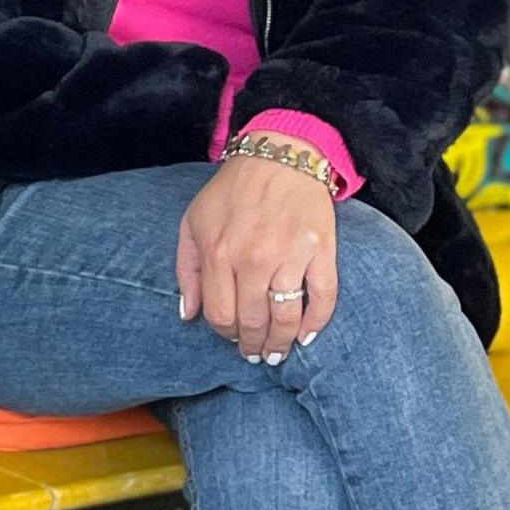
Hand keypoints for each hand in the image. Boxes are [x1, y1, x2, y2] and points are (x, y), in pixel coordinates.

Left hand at [178, 155, 341, 360]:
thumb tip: (188, 314)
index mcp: (219, 253)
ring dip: (281, 343)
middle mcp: (254, 259)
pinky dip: (316, 323)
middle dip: (253, 346)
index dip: (225, 334)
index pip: (220, 315)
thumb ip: (186, 269)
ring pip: (286, 317)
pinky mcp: (321, 251)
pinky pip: (323, 297)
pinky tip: (306, 335)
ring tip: (278, 353)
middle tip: (255, 353)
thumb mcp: (193, 223)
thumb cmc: (232, 192)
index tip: (230, 337)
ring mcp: (290, 256)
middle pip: (253, 322)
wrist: (278, 157)